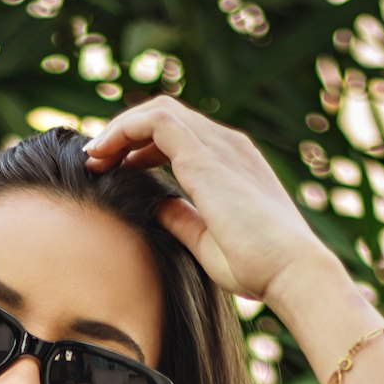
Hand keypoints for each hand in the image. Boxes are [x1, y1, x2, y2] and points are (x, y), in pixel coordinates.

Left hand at [83, 94, 330, 307]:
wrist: (291, 271)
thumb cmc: (259, 267)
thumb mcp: (208, 242)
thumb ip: (183, 220)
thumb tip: (157, 207)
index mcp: (230, 164)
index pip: (179, 136)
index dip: (141, 147)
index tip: (113, 169)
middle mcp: (227, 146)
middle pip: (165, 118)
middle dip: (125, 134)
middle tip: (95, 161)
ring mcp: (219, 146)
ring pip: (157, 113)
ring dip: (119, 130)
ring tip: (93, 156)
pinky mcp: (206, 156)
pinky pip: (156, 121)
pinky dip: (124, 130)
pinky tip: (102, 155)